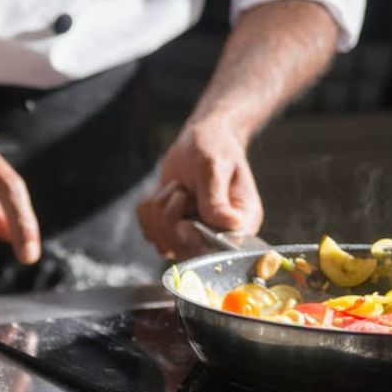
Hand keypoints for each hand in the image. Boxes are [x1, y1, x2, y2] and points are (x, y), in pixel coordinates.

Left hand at [137, 118, 262, 258]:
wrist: (201, 140)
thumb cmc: (215, 147)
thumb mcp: (214, 167)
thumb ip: (216, 198)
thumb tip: (231, 225)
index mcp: (242, 223)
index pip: (220, 251)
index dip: (194, 237)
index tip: (184, 209)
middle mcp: (220, 236)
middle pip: (184, 251)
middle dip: (170, 218)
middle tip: (178, 190)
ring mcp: (196, 236)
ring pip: (162, 242)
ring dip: (159, 211)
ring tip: (176, 187)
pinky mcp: (174, 231)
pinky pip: (149, 233)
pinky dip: (149, 212)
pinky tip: (163, 193)